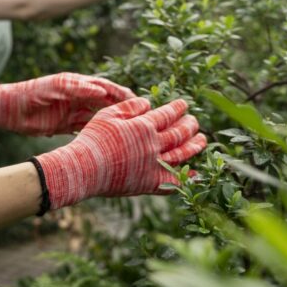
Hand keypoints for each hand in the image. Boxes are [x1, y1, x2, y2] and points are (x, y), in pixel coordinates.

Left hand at [0, 72, 136, 135]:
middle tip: (142, 121)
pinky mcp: (65, 125)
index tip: (140, 102)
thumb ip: (78, 88)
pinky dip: (97, 134)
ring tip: (130, 134)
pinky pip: (86, 129)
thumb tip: (101, 90)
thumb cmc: (31, 93)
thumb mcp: (55, 88)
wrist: (10, 108)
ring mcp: (72, 111)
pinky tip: (109, 144)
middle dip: (123, 111)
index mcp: (78, 84)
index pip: (106, 88)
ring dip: (113, 124)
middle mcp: (78, 97)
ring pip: (98, 118)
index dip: (123, 95)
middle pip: (106, 104)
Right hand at [33, 97, 206, 209]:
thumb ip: (130, 107)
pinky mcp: (149, 183)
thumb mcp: (108, 114)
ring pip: (181, 154)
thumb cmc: (93, 139)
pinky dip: (186, 177)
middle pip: (178, 133)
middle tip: (195, 121)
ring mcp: (153, 165)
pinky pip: (173, 181)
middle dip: (189, 125)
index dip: (177, 108)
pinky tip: (194, 173)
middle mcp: (153, 145)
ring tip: (203, 140)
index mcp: (143, 126)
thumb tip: (148, 103)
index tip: (184, 104)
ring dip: (194, 146)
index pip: (167, 114)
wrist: (84, 168)